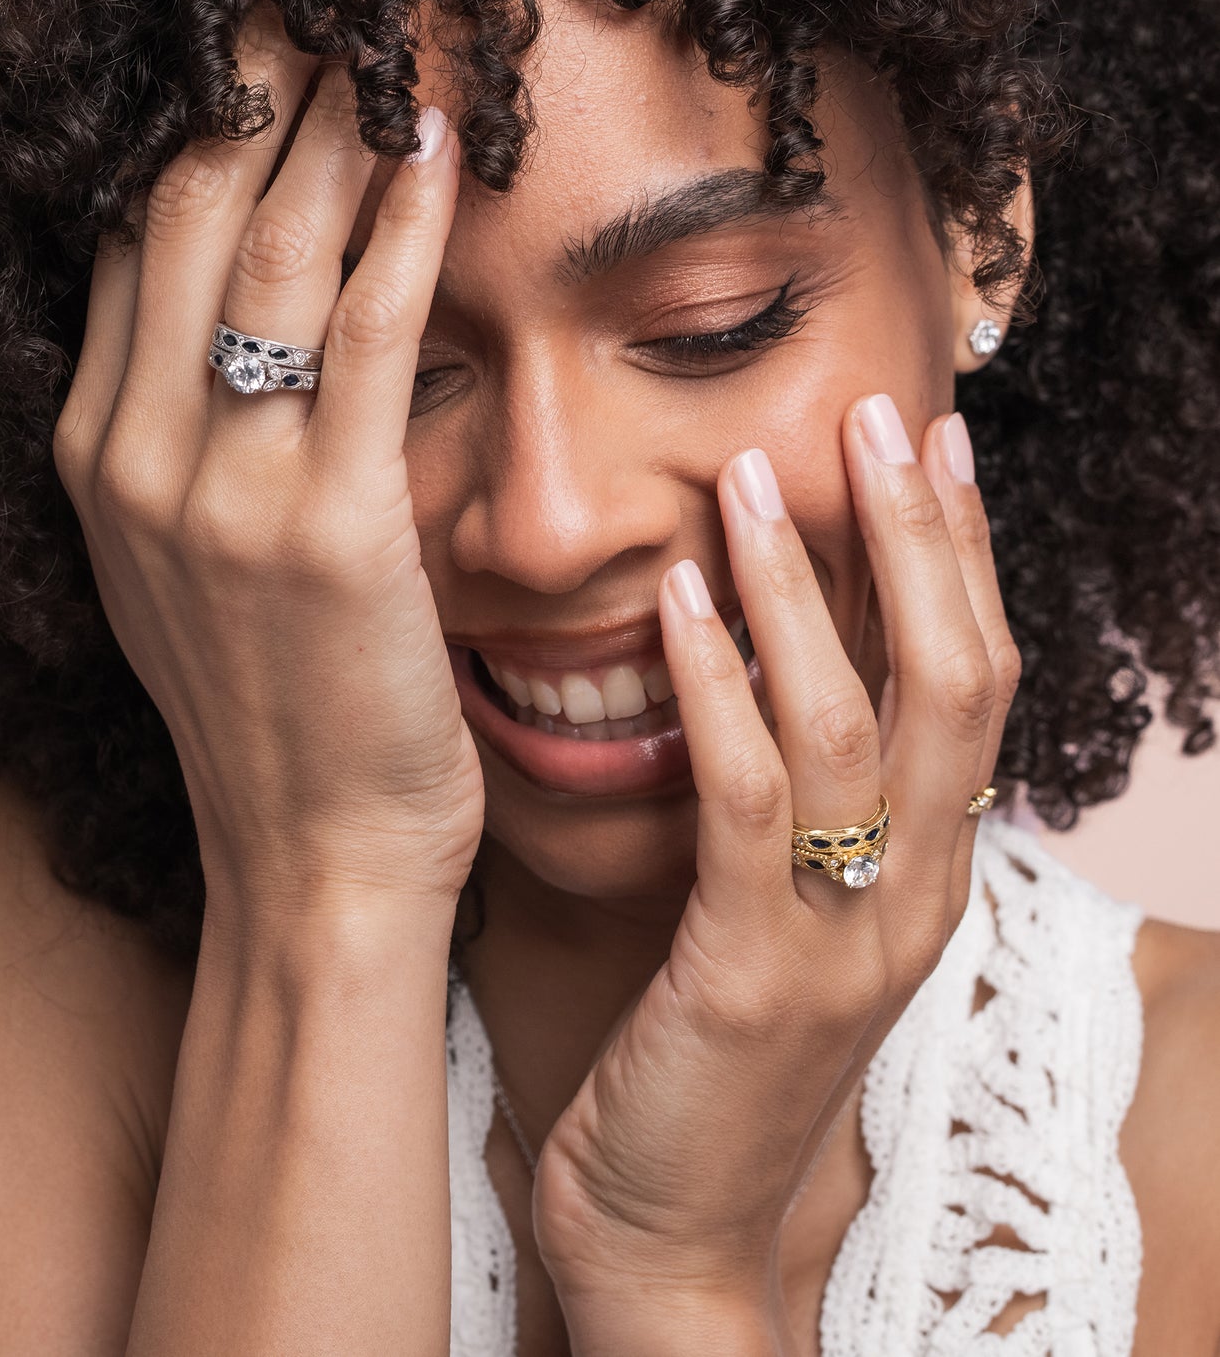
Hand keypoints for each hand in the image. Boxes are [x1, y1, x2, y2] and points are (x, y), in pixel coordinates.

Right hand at [51, 9, 482, 939]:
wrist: (314, 855)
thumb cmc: (275, 719)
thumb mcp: (183, 577)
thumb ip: (180, 452)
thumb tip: (219, 335)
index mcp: (97, 462)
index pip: (129, 249)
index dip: (192, 139)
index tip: (251, 67)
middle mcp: (140, 460)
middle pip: (184, 217)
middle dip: (252, 98)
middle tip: (310, 12)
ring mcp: (226, 492)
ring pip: (274, 253)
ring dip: (331, 130)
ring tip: (380, 46)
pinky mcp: (332, 525)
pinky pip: (373, 332)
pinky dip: (407, 225)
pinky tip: (439, 149)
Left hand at [532, 397, 1020, 1329]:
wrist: (673, 1234)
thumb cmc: (710, 1063)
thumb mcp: (779, 924)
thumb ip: (799, 816)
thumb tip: (773, 679)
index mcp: (924, 877)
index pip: (974, 685)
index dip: (963, 558)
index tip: (930, 444)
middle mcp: (910, 897)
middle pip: (953, 679)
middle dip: (921, 538)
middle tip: (879, 414)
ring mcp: (842, 937)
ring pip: (856, 720)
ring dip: (810, 586)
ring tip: (760, 474)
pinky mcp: (750, 970)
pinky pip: (748, 798)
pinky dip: (720, 686)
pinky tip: (684, 600)